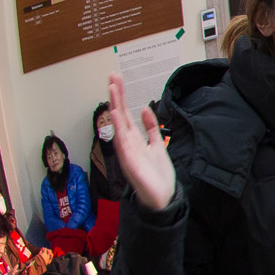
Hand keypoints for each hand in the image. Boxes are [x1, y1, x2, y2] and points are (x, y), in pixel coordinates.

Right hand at [106, 74, 175, 210]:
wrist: (161, 198)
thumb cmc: (156, 174)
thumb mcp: (156, 145)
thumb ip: (151, 128)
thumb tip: (144, 109)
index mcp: (134, 139)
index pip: (126, 113)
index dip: (122, 96)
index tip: (117, 79)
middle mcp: (127, 144)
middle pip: (120, 116)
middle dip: (116, 96)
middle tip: (113, 76)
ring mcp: (127, 152)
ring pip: (119, 126)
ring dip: (116, 107)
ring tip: (113, 90)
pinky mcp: (130, 163)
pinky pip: (123, 143)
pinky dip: (119, 128)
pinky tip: (117, 115)